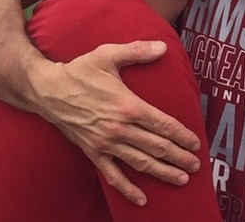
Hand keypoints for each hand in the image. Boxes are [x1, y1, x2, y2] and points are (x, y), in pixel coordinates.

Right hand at [31, 41, 201, 205]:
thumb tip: (163, 46)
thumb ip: (137, 51)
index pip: (162, 124)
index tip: (196, 143)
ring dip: (162, 172)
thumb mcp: (108, 54)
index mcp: (128, 105)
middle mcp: (120, 128)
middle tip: (196, 166)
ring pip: (140, 162)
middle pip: (156, 146)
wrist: (48, 90)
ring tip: (181, 179)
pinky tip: (142, 199)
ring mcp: (106, 143)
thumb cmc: (80, 71)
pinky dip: (128, 188)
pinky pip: (112, 175)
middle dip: (179, 157)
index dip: (181, 135)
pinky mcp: (92, 152)